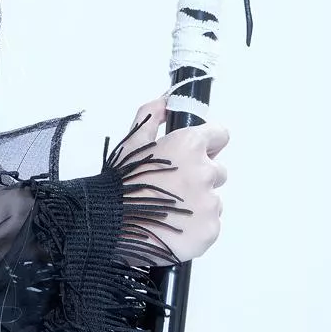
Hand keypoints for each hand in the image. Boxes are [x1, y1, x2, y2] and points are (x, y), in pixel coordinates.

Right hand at [110, 94, 228, 265]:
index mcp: (189, 146)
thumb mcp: (130, 143)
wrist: (110, 227)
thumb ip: (150, 116)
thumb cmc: (118, 186)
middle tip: (172, 190)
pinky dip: (195, 228)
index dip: (208, 144)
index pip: (220, 135)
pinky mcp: (210, 230)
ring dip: (197, 205)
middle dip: (199, 178)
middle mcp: (205, 171)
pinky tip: (173, 229)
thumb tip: (165, 101)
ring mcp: (210, 203)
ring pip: (212, 201)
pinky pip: (209, 226)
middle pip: (217, 171)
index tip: (195, 154)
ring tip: (168, 214)